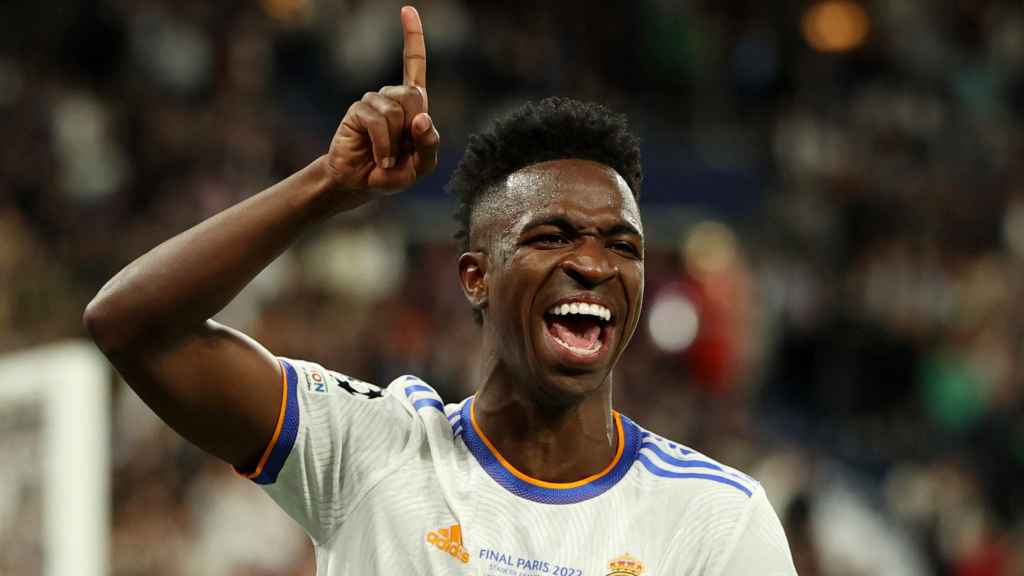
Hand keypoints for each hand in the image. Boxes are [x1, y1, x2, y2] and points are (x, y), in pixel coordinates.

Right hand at [324, 6, 438, 195]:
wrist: (358, 184)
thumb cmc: (391, 173)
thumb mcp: (420, 166)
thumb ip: (429, 145)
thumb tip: (422, 117)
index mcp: (412, 105)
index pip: (414, 65)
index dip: (412, 38)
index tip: (407, 10)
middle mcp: (391, 97)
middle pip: (414, 95)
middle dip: (414, 128)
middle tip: (402, 151)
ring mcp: (373, 101)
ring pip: (397, 112)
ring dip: (396, 144)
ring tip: (386, 157)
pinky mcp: (357, 110)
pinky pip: (379, 123)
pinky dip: (384, 147)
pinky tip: (379, 159)